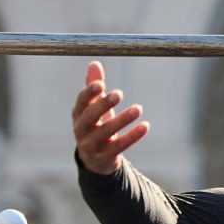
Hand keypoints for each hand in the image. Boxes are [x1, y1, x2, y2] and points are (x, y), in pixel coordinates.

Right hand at [73, 61, 150, 175]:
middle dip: (104, 105)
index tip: (101, 84)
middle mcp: (81, 130)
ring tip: (138, 108)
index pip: (81, 102)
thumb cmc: (96, 126)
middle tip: (119, 93)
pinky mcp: (104, 157)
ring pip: (106, 132)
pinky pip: (119, 147)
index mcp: (78, 115)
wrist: (95, 159)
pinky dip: (133, 136)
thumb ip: (95, 88)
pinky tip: (145, 126)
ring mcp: (91, 146)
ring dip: (122, 120)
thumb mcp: (94, 107)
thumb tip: (94, 63)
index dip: (89, 93)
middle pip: (90, 117)